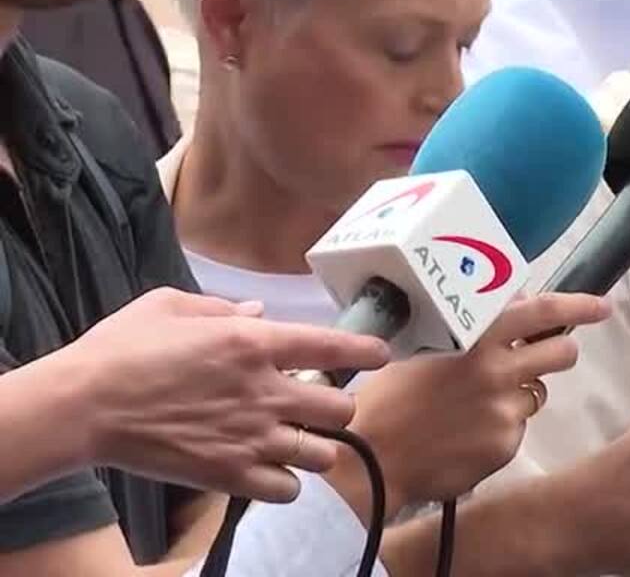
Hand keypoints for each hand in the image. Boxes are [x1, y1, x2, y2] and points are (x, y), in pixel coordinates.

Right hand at [73, 287, 389, 502]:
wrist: (83, 406)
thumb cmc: (123, 349)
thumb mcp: (171, 305)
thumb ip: (223, 307)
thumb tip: (258, 312)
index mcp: (255, 342)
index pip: (335, 349)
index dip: (368, 352)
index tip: (382, 354)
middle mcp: (265, 391)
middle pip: (342, 408)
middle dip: (338, 405)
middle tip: (317, 403)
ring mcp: (250, 438)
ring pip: (323, 454)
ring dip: (316, 446)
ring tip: (296, 439)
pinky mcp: (229, 475)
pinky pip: (287, 489)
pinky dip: (286, 482)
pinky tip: (270, 469)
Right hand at [345, 292, 609, 513]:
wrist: (371, 459)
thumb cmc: (390, 400)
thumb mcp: (424, 349)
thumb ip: (472, 333)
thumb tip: (512, 311)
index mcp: (477, 339)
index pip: (541, 311)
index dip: (578, 305)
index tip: (602, 306)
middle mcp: (499, 370)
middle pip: (561, 352)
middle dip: (559, 353)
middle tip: (542, 358)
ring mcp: (505, 410)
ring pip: (536, 395)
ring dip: (520, 396)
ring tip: (476, 407)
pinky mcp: (506, 444)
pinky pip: (516, 430)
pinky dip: (499, 430)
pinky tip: (465, 436)